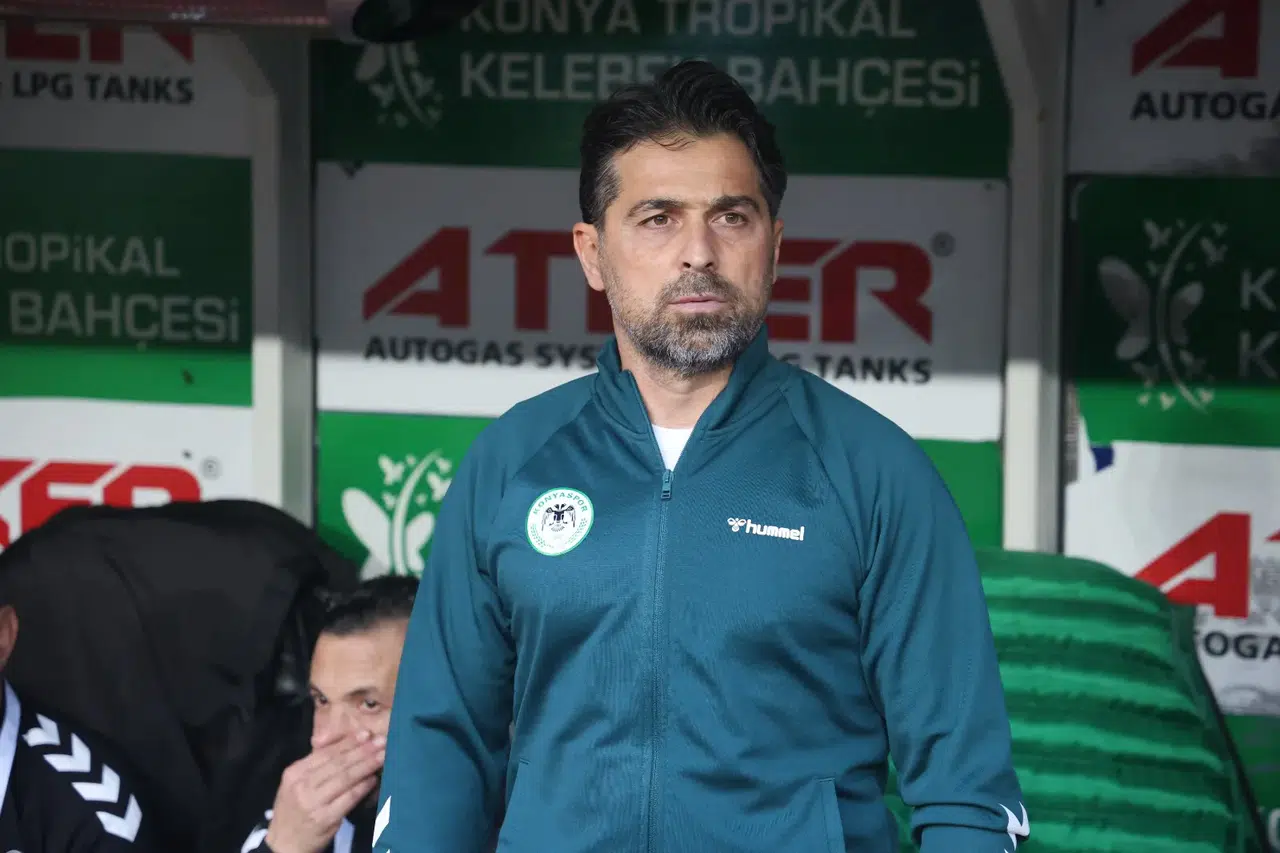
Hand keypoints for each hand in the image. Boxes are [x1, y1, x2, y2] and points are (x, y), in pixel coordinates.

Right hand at [264, 730, 385, 852]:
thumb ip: (315, 765)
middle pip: (338, 763)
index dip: (348, 742)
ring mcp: (313, 802)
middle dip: (362, 751)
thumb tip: (345, 744)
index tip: (366, 734)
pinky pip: (349, 798)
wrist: (284, 844)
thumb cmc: (294, 811)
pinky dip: (363, 787)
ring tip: (382, 756)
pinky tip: (373, 779)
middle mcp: (302, 785)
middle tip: (382, 741)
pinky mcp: (325, 818)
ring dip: (366, 765)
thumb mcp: (295, 785)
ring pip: (345, 778)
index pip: (325, 753)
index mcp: (294, 773)